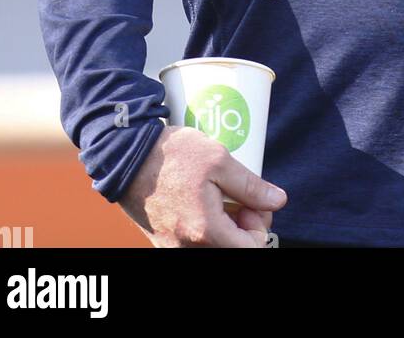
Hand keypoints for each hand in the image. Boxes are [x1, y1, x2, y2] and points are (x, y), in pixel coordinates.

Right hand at [117, 125, 286, 247]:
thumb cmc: (171, 155)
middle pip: (233, 248)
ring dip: (225, 225)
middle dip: (244, 225)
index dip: (260, 225)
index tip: (252, 202)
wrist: (126, 156)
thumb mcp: (218, 160)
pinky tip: (202, 201)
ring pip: (214, 245)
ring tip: (219, 195)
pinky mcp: (162, 243)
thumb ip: (250, 185)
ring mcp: (173, 248)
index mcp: (205, 231)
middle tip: (239, 196)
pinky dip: (205, 226)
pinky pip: (194, 243)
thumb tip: (277, 201)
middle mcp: (188, 248)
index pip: (252, 249)